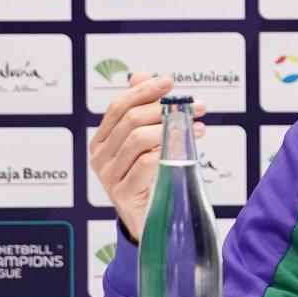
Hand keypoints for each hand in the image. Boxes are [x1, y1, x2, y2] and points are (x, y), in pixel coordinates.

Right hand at [88, 72, 206, 242]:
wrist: (148, 221)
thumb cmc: (149, 179)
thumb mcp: (146, 144)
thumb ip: (142, 111)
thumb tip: (142, 75)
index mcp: (102, 140)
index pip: (118, 107)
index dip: (143, 91)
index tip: (169, 82)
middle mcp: (100, 156)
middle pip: (130, 120)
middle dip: (165, 108)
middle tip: (196, 106)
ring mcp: (109, 175)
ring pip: (138, 139)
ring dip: (171, 129)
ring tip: (197, 128)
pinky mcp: (123, 193)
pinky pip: (146, 164)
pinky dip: (166, 153)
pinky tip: (185, 152)